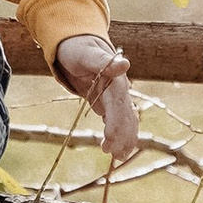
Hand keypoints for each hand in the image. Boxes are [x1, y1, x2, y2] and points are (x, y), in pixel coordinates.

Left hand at [54, 31, 139, 168]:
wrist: (77, 45)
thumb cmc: (79, 49)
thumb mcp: (86, 53)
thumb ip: (103, 61)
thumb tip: (125, 64)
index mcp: (115, 80)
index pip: (118, 104)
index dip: (116, 121)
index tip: (109, 137)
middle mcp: (119, 90)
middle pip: (124, 116)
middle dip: (121, 136)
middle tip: (114, 155)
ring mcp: (115, 98)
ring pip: (125, 122)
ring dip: (123, 139)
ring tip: (117, 157)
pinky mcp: (108, 104)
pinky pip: (117, 122)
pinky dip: (118, 136)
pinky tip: (115, 151)